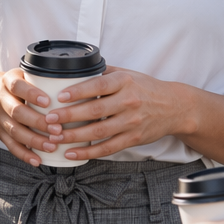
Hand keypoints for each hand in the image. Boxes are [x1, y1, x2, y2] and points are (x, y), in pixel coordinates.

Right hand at [0, 65, 68, 165]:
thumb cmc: (19, 85)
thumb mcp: (26, 75)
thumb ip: (44, 79)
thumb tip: (75, 87)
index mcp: (8, 81)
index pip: (17, 86)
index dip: (31, 94)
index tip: (48, 102)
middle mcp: (0, 99)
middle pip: (17, 112)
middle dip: (38, 122)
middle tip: (57, 129)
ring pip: (14, 131)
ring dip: (34, 140)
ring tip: (52, 146)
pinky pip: (11, 146)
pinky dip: (24, 155)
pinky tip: (37, 160)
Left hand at [37, 65, 191, 162]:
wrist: (174, 107)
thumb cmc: (145, 88)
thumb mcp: (127, 74)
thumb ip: (103, 72)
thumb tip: (74, 70)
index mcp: (124, 82)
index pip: (99, 85)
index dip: (78, 91)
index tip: (59, 96)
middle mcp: (128, 101)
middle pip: (95, 110)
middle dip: (69, 116)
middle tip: (49, 119)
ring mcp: (132, 122)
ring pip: (99, 132)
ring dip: (74, 137)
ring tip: (54, 137)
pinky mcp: (133, 139)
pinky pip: (108, 148)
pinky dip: (88, 152)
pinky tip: (71, 153)